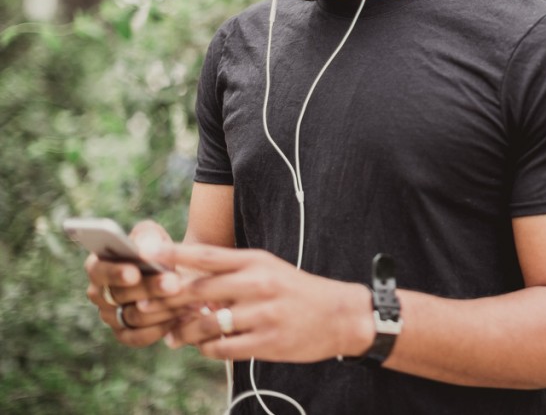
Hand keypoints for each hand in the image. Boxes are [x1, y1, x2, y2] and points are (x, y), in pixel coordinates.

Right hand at [84, 221, 184, 346]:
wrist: (173, 273)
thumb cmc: (157, 250)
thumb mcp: (153, 236)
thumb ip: (147, 236)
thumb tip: (143, 249)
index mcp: (98, 266)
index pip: (98, 271)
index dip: (115, 273)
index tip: (134, 273)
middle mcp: (98, 294)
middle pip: (119, 295)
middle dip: (149, 288)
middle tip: (174, 283)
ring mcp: (109, 316)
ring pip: (133, 316)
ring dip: (162, 308)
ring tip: (187, 298)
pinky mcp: (125, 334)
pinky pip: (138, 337)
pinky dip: (161, 327)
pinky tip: (182, 315)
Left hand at [163, 244, 374, 362]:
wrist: (341, 316)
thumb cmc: (298, 291)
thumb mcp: (270, 269)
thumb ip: (233, 273)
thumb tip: (189, 283)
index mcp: (257, 262)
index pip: (207, 255)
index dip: (174, 255)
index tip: (147, 254)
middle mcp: (258, 284)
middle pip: (197, 291)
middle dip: (166, 302)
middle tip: (146, 309)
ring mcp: (262, 314)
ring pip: (204, 326)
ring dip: (183, 333)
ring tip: (175, 337)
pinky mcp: (267, 342)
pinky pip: (222, 349)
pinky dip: (207, 350)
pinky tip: (206, 347)